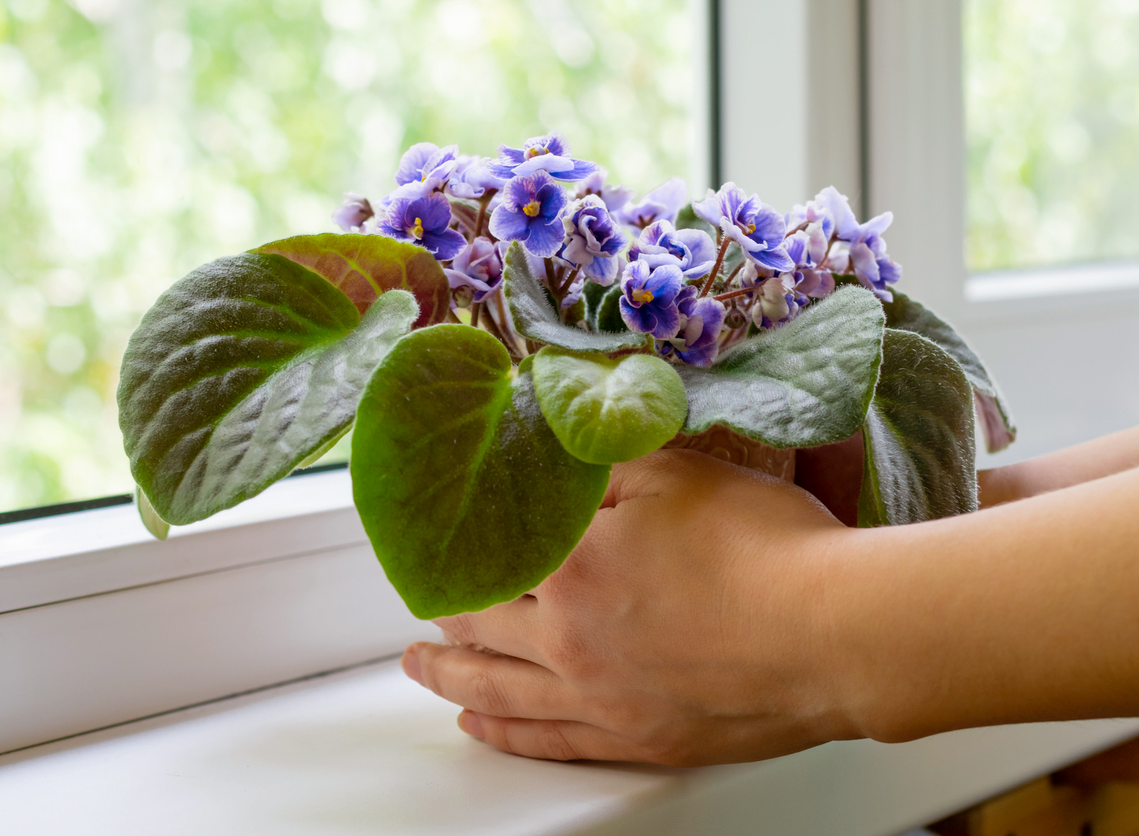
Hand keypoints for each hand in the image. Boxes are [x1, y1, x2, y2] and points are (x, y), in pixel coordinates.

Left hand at [400, 449, 862, 764]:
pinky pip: (547, 741)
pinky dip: (504, 733)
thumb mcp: (677, 472)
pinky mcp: (637, 738)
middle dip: (441, 608)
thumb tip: (561, 454)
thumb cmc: (768, 548)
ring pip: (498, 691)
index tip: (432, 539)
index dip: (457, 543)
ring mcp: (600, 699)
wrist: (837, 632)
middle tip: (418, 599)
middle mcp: (569, 641)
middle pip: (479, 623)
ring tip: (419, 666)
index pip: (489, 553)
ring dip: (450, 674)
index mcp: (570, 568)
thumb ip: (605, 462)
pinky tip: (482, 726)